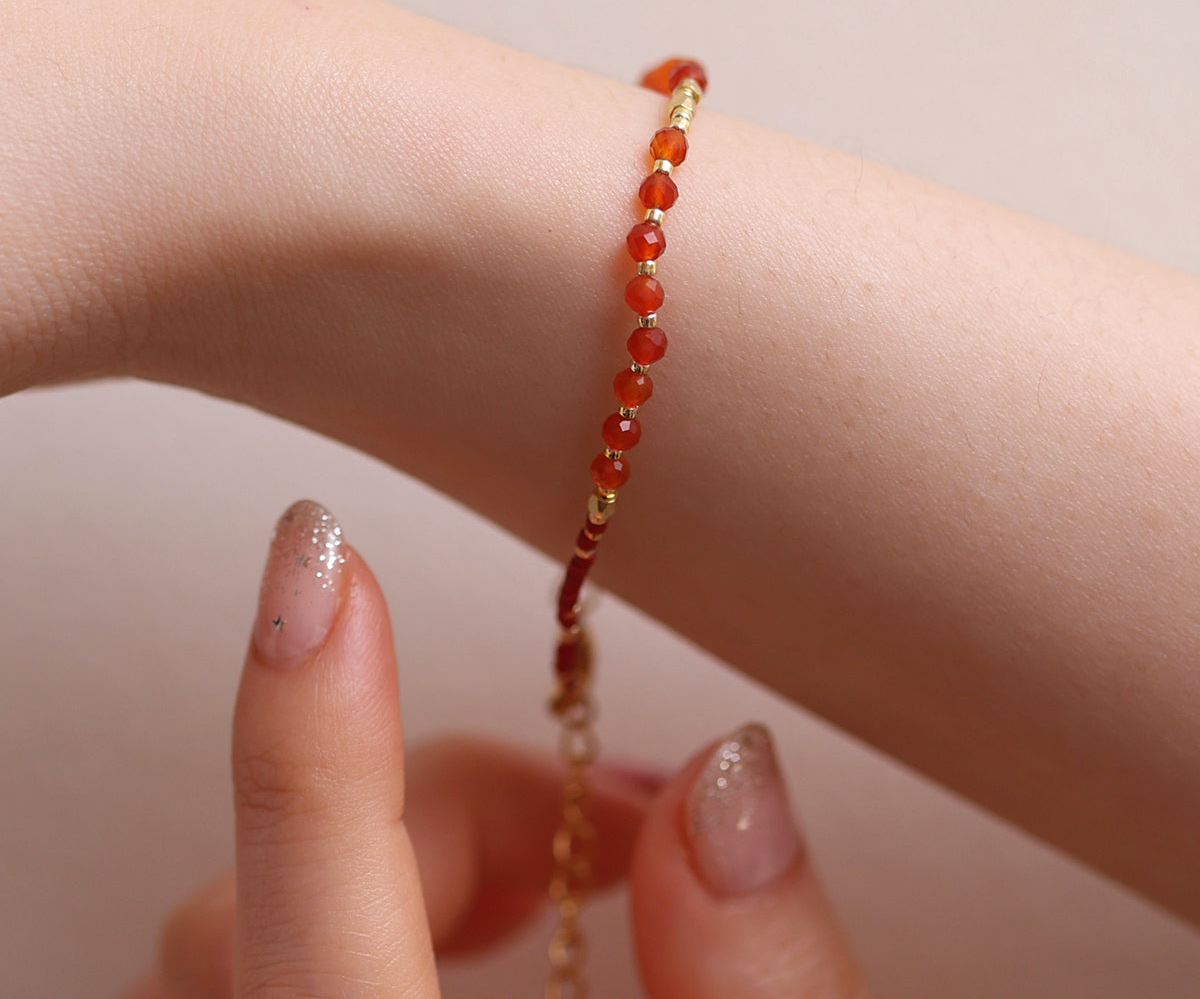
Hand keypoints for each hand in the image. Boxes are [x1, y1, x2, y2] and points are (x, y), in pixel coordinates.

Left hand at [118, 499, 868, 996]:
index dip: (314, 732)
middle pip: (263, 913)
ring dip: (402, 850)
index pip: (325, 948)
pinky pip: (259, 968)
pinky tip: (492, 919)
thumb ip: (771, 998)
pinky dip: (363, 902)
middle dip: (450, 806)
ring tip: (568, 868)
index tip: (319, 562)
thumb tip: (731, 782)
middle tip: (627, 818)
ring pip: (242, 936)